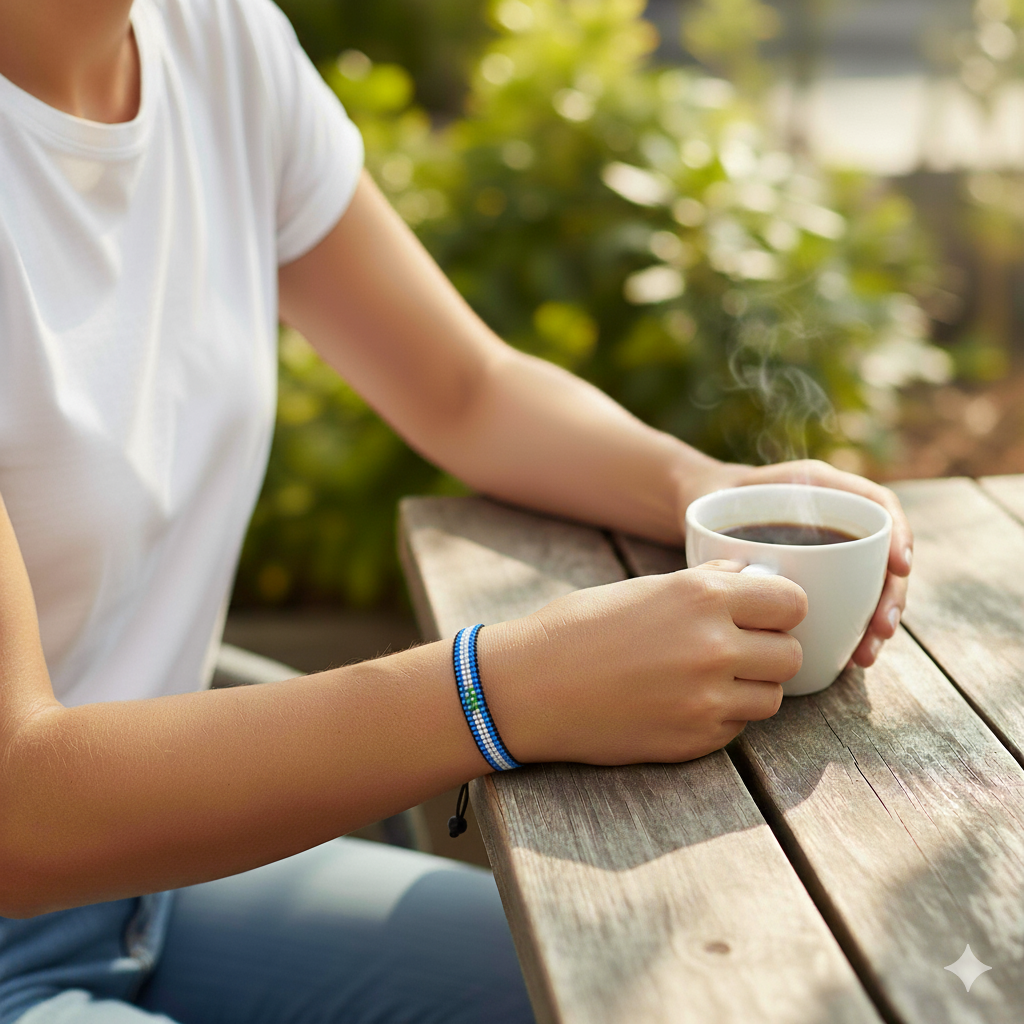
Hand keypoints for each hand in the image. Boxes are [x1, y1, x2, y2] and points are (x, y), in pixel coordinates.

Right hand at [480, 561, 806, 765]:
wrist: (529, 687)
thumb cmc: (580, 628)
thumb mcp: (645, 588)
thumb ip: (707, 584)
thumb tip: (752, 577)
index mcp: (702, 596)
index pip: (792, 602)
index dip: (781, 607)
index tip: (766, 613)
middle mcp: (714, 646)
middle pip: (791, 653)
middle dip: (770, 649)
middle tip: (740, 648)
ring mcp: (707, 699)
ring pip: (772, 696)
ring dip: (752, 686)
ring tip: (712, 678)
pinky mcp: (694, 740)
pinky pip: (738, 727)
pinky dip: (723, 716)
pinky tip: (685, 702)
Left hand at [690, 458, 910, 667]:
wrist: (702, 509)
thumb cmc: (714, 500)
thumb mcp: (721, 496)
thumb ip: (735, 516)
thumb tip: (756, 570)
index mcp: (823, 489)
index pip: (877, 504)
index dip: (898, 534)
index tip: (899, 567)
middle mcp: (836, 518)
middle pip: (881, 554)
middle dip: (890, 595)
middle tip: (880, 630)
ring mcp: (833, 549)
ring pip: (871, 585)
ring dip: (875, 621)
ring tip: (864, 656)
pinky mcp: (822, 578)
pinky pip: (848, 602)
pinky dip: (852, 629)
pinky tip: (847, 657)